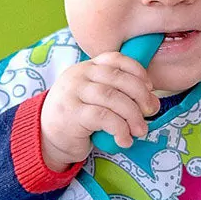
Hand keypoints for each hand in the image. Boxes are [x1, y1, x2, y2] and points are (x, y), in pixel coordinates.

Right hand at [40, 51, 159, 171]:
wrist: (47, 138)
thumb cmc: (78, 118)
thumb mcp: (96, 99)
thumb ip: (119, 94)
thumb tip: (152, 102)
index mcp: (87, 68)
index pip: (115, 59)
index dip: (137, 71)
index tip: (149, 87)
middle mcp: (79, 76)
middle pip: (118, 78)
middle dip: (140, 95)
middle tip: (150, 111)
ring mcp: (73, 93)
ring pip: (113, 98)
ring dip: (133, 115)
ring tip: (140, 130)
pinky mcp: (72, 114)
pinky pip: (104, 118)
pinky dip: (120, 129)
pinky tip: (124, 140)